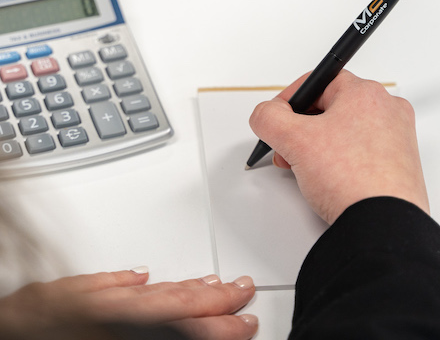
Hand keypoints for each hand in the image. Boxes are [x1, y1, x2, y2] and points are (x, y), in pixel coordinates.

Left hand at [0, 268, 257, 339]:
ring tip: (211, 282)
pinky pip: (97, 283)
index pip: (179, 323)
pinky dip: (122, 280)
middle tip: (241, 288)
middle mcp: (100, 311)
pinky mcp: (55, 295)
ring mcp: (77, 301)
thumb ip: (149, 331)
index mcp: (115, 327)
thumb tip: (186, 329)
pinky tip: (140, 274)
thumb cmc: (28, 339)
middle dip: (211, 297)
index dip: (217, 323)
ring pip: (140, 291)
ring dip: (180, 287)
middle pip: (167, 301)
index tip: (243, 321)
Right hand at [249, 70, 428, 223]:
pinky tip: (331, 181)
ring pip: (345, 131)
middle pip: (331, 108)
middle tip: (288, 150)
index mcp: (366, 93)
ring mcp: (396, 138)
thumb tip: (266, 114)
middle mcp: (387, 110)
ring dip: (319, 147)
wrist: (384, 225)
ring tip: (308, 171)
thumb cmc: (354, 181)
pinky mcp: (399, 163)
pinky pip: (362, 152)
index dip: (291, 99)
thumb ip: (269, 118)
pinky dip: (342, 161)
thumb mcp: (295, 141)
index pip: (319, 81)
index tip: (278, 117)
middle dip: (302, 129)